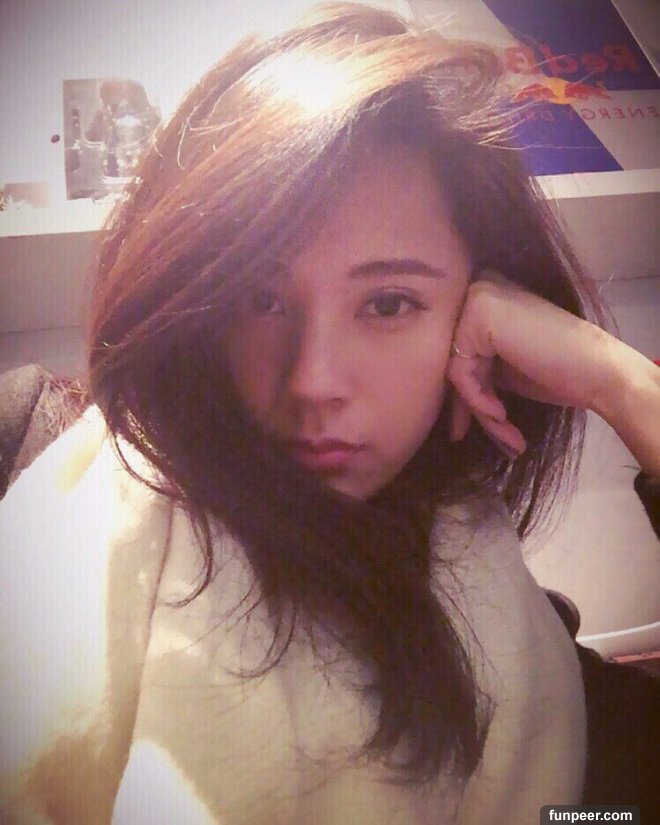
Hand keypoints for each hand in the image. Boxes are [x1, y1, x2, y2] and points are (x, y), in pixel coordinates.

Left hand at [446, 271, 621, 457]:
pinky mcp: (479, 312)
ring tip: (504, 434)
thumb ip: (472, 368)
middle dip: (467, 404)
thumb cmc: (558, 371)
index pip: (456, 351)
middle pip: (452, 359)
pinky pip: (460, 370)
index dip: (463, 393)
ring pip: (454, 368)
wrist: (598, 372)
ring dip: (477, 409)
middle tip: (471, 436)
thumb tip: (439, 396)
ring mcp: (478, 296)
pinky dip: (478, 398)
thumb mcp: (502, 368)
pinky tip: (501, 413)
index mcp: (485, 299)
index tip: (464, 428)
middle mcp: (479, 289)